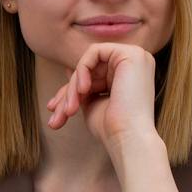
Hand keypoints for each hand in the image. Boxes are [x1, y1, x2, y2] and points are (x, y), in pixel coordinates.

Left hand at [44, 43, 158, 149]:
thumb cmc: (112, 129)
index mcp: (130, 76)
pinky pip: (95, 51)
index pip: (93, 76)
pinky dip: (82, 70)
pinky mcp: (131, 54)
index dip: (71, 90)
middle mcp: (136, 64)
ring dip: (73, 86)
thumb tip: (69, 69)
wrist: (128, 140)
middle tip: (57, 113)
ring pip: (89, 62)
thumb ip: (84, 85)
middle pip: (90, 69)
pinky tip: (82, 90)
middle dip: (69, 91)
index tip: (55, 109)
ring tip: (69, 110)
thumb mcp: (92, 103)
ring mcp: (136, 57)